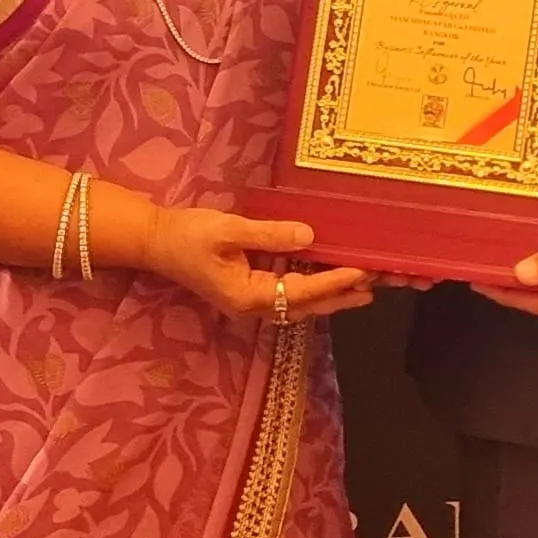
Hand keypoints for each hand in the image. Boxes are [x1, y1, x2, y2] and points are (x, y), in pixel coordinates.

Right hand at [146, 206, 374, 319]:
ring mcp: (252, 302)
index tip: (364, 272)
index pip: (303, 290)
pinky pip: (290, 295)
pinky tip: (333, 280)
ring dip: (335, 296)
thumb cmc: (188, 235)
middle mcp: (254, 306)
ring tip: (367, 288)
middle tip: (381, 285)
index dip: (335, 281)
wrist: (156, 242)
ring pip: (302, 304)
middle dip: (346, 296)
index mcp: (249, 295)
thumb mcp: (229, 230)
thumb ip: (269, 235)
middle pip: (309, 306)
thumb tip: (309, 236)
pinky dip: (316, 289)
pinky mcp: (250, 291)